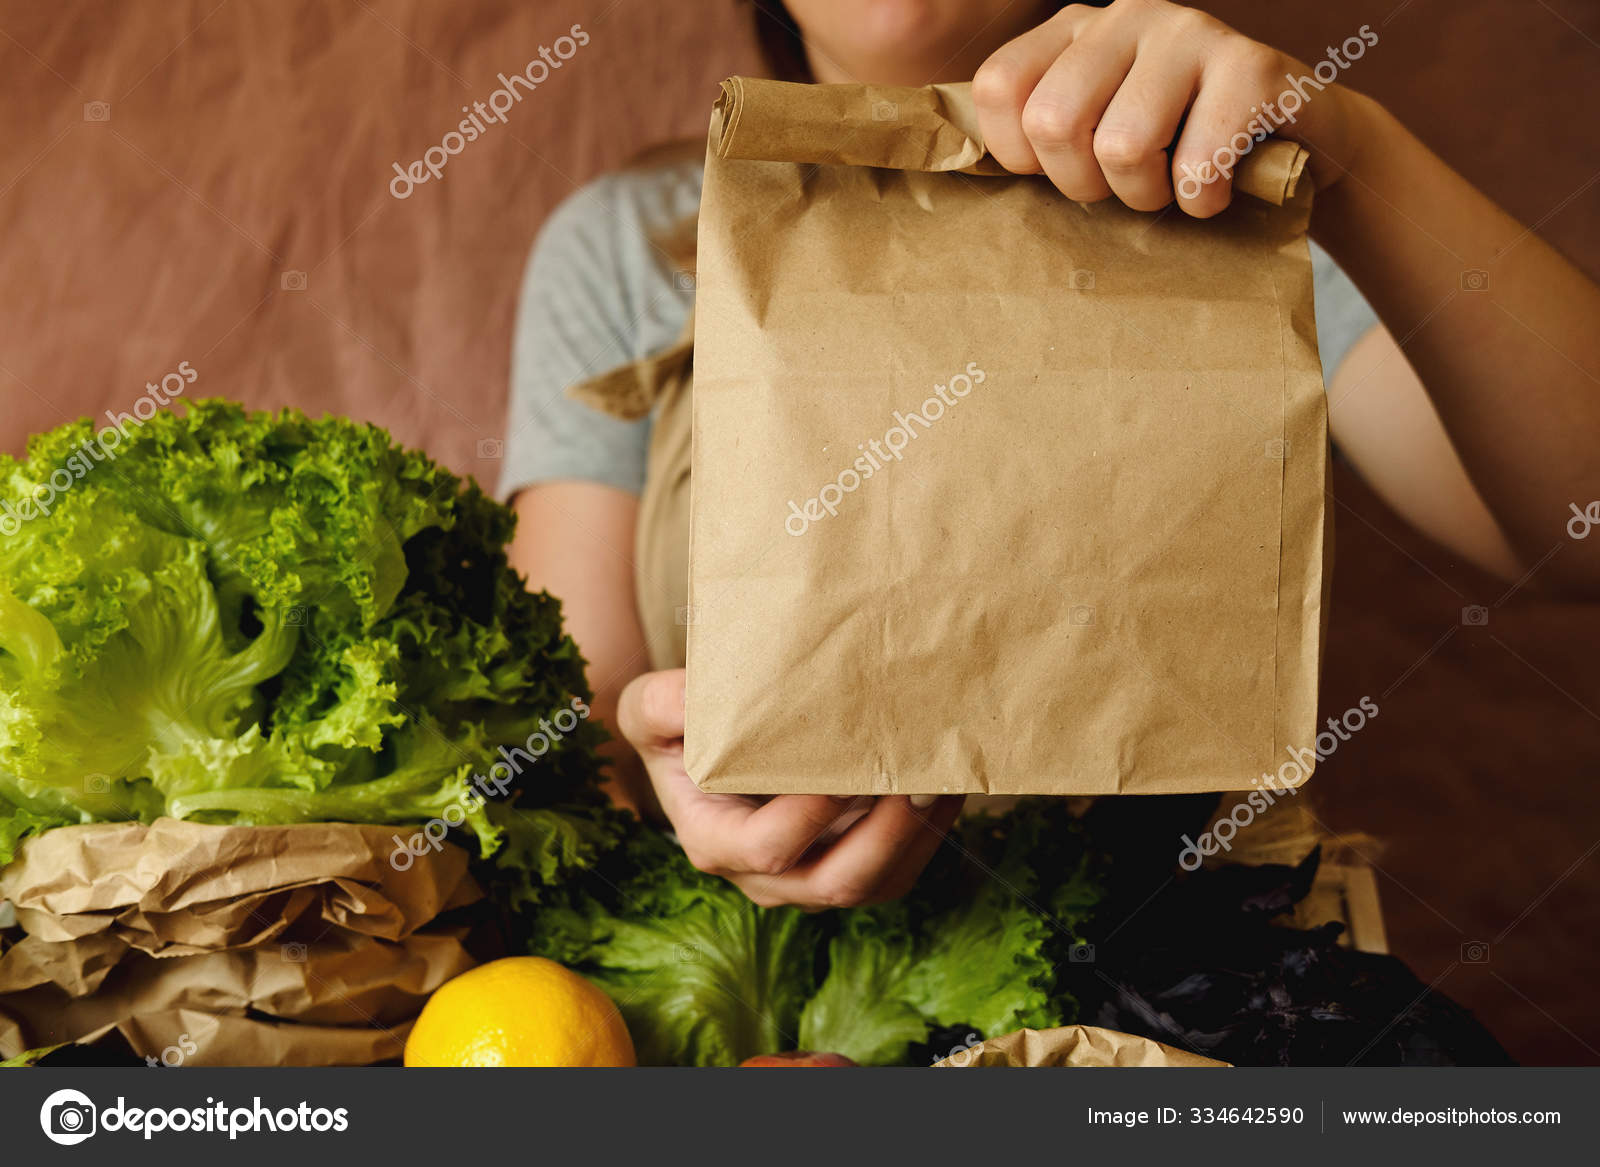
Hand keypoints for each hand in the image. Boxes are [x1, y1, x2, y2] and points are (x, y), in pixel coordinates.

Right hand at [617, 669, 963, 908]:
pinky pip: (895, 873)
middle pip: (835, 881)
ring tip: (942, 780)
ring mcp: (807, 880)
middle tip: (915, 776)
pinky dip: (926, 837)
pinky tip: (944, 789)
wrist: (699, 750)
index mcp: (714, 842)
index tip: (845, 768)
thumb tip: (694, 698)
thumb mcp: (651, 710)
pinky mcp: (844, 867)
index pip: (769, 847)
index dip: (812, 815)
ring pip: (875, 885)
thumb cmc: (678, 728)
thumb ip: (663, 705)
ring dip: (916, 837)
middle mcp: (762, 877)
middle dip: (885, 833)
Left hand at [971, 0, 1370, 215]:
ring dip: (1147, 198)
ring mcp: (1190, 30)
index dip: (1021, 158)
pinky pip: (1197, 164)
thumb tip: (953, 169)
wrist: (1299, 145)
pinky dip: (1203, 201)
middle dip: (1083, 186)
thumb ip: (1030, 140)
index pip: (998, 89)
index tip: (1062, 173)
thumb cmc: (1177, 154)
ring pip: (1122, 146)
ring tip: (1172, 188)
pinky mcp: (1252, 64)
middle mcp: (1124, 14)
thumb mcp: (1091, 139)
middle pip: (1052, 121)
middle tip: (1123, 189)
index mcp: (1072, 28)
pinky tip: (1220, 188)